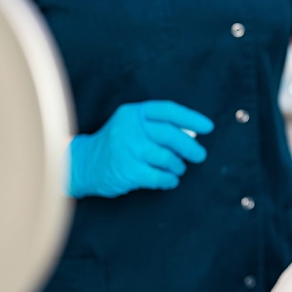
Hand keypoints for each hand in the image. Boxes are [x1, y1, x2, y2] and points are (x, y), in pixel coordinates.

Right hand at [68, 100, 213, 198]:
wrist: (83, 164)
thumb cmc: (116, 144)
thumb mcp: (132, 126)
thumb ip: (158, 126)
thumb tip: (193, 133)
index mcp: (134, 113)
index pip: (168, 111)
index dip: (191, 118)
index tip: (208, 127)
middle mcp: (130, 128)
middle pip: (171, 134)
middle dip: (190, 147)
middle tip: (200, 155)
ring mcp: (128, 150)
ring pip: (168, 157)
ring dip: (178, 166)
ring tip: (176, 168)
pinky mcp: (128, 171)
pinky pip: (160, 176)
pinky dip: (169, 180)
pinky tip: (169, 180)